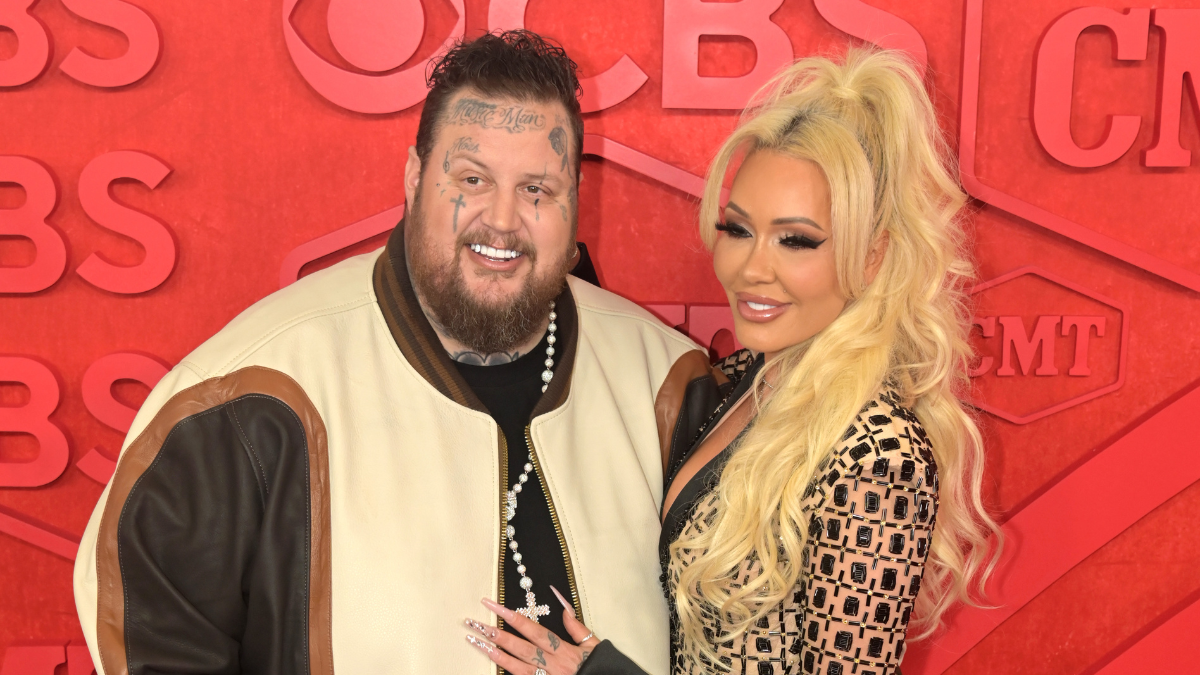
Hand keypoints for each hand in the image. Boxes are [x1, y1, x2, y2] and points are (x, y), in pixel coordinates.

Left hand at [466, 586, 600, 674]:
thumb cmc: (601, 668)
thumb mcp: (594, 645)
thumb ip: (577, 627)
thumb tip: (563, 608)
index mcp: (563, 650)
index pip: (532, 629)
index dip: (511, 617)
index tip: (493, 605)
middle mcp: (552, 665)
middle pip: (519, 647)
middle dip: (496, 634)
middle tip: (475, 623)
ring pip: (516, 667)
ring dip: (495, 655)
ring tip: (477, 643)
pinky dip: (508, 672)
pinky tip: (495, 666)